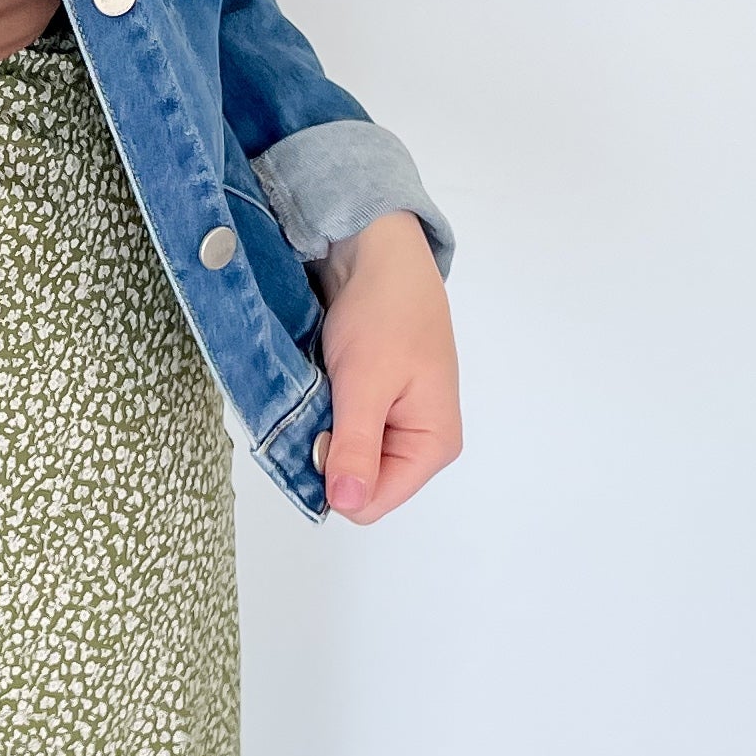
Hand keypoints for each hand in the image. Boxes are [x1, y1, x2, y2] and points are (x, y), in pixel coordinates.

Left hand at [312, 211, 461, 524]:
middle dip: (330, 453)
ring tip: (326, 387)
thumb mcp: (366, 383)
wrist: (376, 253)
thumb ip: (357, 447)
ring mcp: (395, 424)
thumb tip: (348, 503)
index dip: (336, 477)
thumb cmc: (384, 312)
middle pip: (358, 484)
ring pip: (343, 458)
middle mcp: (419, 442)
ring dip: (323, 431)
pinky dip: (322, 414)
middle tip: (324, 401)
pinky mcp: (372, 406)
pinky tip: (324, 383)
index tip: (324, 430)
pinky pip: (339, 432)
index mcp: (433, 445)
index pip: (372, 502)